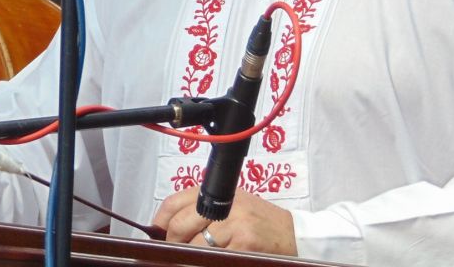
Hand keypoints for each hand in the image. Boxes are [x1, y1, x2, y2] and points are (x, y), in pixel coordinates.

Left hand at [152, 187, 296, 255]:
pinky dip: (206, 263)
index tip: (157, 234)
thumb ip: (204, 211)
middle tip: (174, 253)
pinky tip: (212, 262)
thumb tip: (170, 227)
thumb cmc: (261, 222)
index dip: (161, 221)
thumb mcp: (233, 205)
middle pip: (180, 225)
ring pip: (194, 246)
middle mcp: (224, 205)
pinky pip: (214, 258)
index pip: (175, 202)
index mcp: (218, 192)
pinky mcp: (244, 244)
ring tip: (193, 259)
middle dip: (172, 243)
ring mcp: (234, 224)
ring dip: (189, 257)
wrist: (296, 236)